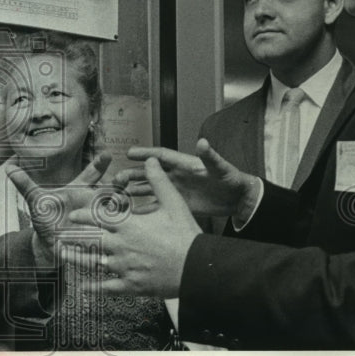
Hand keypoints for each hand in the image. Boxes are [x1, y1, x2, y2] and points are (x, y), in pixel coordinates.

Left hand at [6, 153, 114, 263]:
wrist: (50, 244)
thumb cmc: (45, 218)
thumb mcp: (36, 201)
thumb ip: (25, 184)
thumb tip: (8, 167)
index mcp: (80, 189)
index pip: (92, 173)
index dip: (100, 164)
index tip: (106, 155)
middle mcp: (93, 201)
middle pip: (111, 188)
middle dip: (120, 183)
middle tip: (124, 177)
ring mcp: (100, 217)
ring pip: (118, 208)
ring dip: (123, 204)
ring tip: (124, 202)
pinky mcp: (102, 234)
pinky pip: (116, 229)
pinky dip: (121, 227)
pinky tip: (127, 226)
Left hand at [58, 157, 201, 298]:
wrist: (197, 268)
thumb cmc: (186, 234)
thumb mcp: (174, 202)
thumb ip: (158, 181)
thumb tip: (151, 160)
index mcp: (129, 226)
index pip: (99, 219)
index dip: (84, 216)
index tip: (71, 216)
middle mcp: (121, 246)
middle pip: (91, 240)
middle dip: (73, 237)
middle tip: (59, 236)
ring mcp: (124, 267)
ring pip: (93, 263)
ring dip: (76, 259)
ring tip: (63, 256)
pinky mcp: (131, 286)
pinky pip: (107, 288)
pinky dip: (93, 288)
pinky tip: (82, 288)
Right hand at [116, 139, 259, 218]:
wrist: (237, 199)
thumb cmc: (230, 179)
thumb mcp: (221, 168)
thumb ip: (210, 156)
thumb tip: (202, 142)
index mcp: (184, 163)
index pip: (161, 155)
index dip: (145, 153)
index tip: (129, 153)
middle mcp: (176, 175)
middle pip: (149, 172)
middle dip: (132, 174)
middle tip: (117, 179)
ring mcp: (175, 190)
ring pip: (149, 188)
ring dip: (133, 190)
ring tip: (118, 193)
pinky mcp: (177, 204)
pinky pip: (157, 206)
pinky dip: (144, 209)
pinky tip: (132, 213)